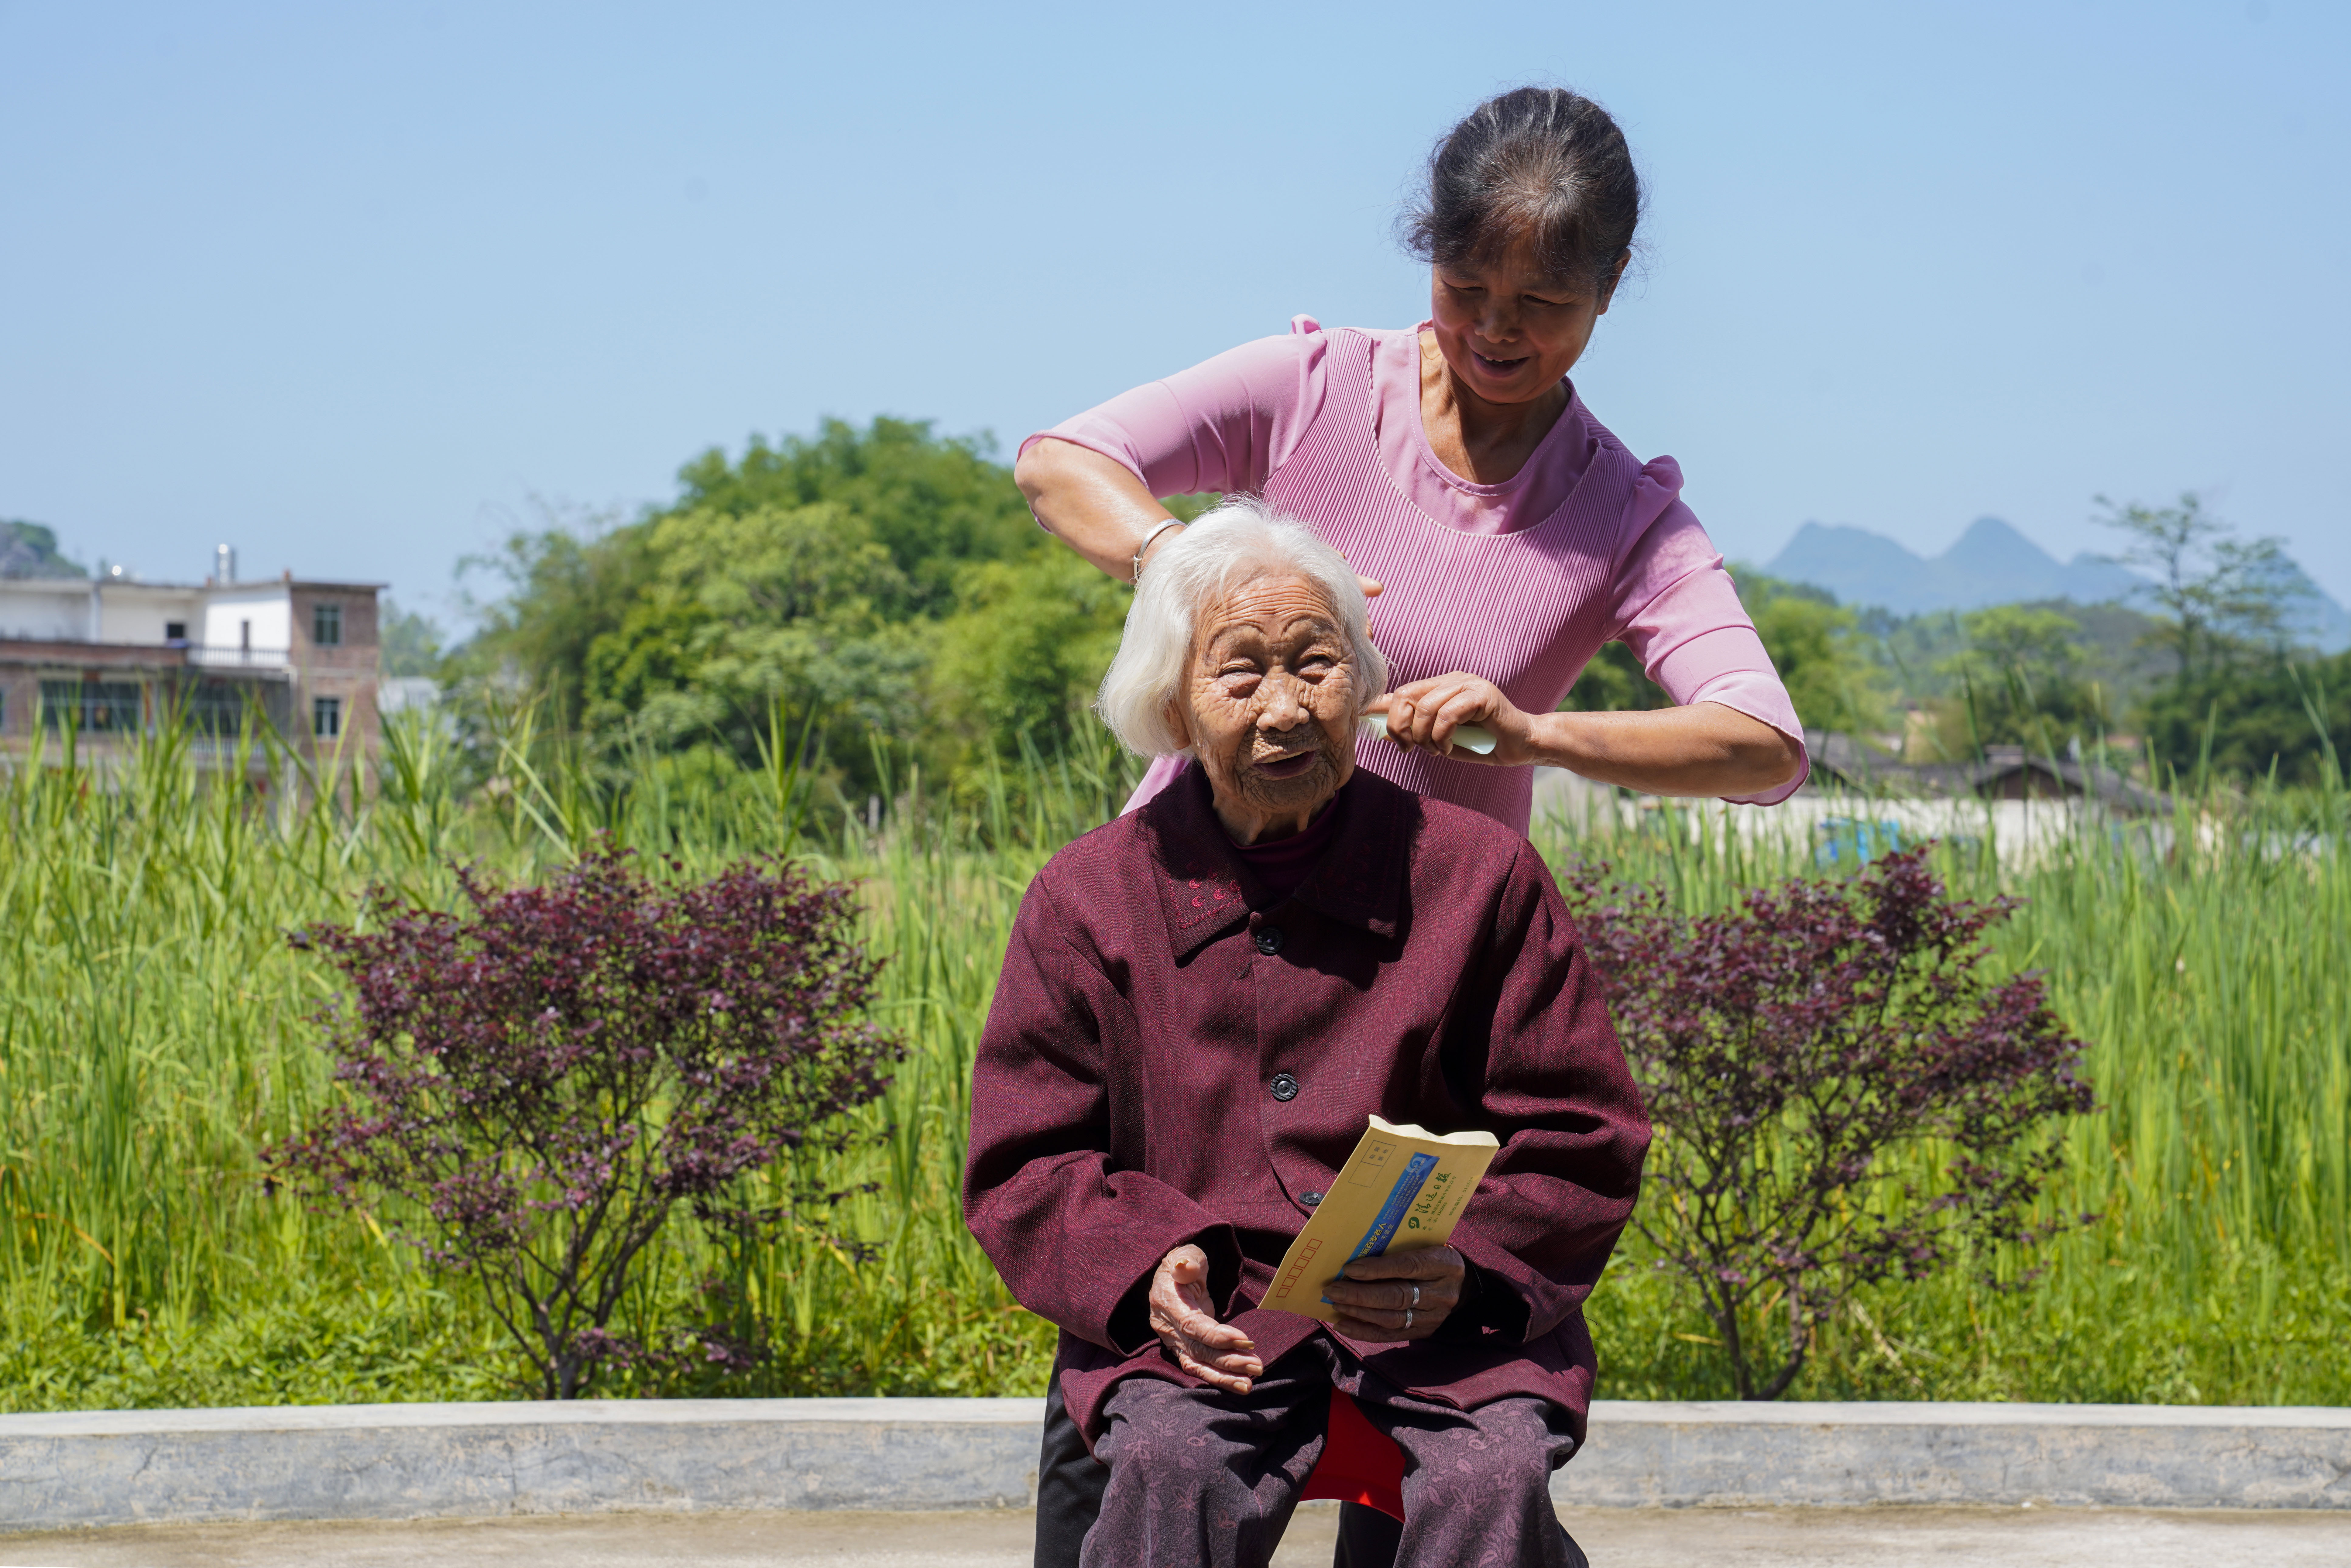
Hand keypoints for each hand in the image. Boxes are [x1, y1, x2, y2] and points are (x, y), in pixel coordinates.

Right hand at [1149, 1244, 1263, 1392]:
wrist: (1173, 1274)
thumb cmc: (1184, 1263)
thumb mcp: (1185, 1254)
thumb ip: (1187, 1262)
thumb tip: (1186, 1267)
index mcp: (1167, 1303)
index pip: (1192, 1326)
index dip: (1218, 1337)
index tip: (1246, 1341)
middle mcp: (1167, 1327)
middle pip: (1198, 1350)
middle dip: (1228, 1361)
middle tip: (1257, 1367)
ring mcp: (1174, 1341)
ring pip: (1197, 1365)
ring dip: (1224, 1377)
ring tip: (1249, 1384)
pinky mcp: (1184, 1348)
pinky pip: (1198, 1367)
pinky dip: (1217, 1377)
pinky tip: (1238, 1383)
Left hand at [1321, 1246, 1464, 1341]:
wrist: (1461, 1284)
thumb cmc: (1432, 1256)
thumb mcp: (1424, 1245)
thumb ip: (1397, 1249)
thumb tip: (1354, 1257)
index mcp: (1444, 1264)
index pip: (1408, 1267)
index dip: (1378, 1269)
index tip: (1350, 1269)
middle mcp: (1442, 1293)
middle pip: (1397, 1296)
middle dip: (1361, 1295)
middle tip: (1332, 1290)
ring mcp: (1434, 1316)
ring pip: (1392, 1318)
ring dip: (1359, 1313)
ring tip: (1335, 1305)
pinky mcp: (1424, 1332)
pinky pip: (1390, 1335)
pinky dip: (1364, 1331)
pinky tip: (1343, 1325)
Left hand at [1368, 673, 1533, 765]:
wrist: (1523, 745)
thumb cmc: (1484, 744)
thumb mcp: (1443, 741)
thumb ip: (1418, 735)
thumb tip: (1386, 734)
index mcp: (1440, 688)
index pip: (1401, 691)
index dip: (1379, 706)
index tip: (1363, 721)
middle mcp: (1451, 680)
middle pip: (1405, 695)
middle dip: (1400, 726)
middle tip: (1411, 749)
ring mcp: (1467, 683)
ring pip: (1425, 706)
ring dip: (1425, 737)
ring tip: (1437, 751)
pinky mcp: (1482, 694)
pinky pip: (1448, 713)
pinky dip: (1442, 736)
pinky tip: (1449, 747)